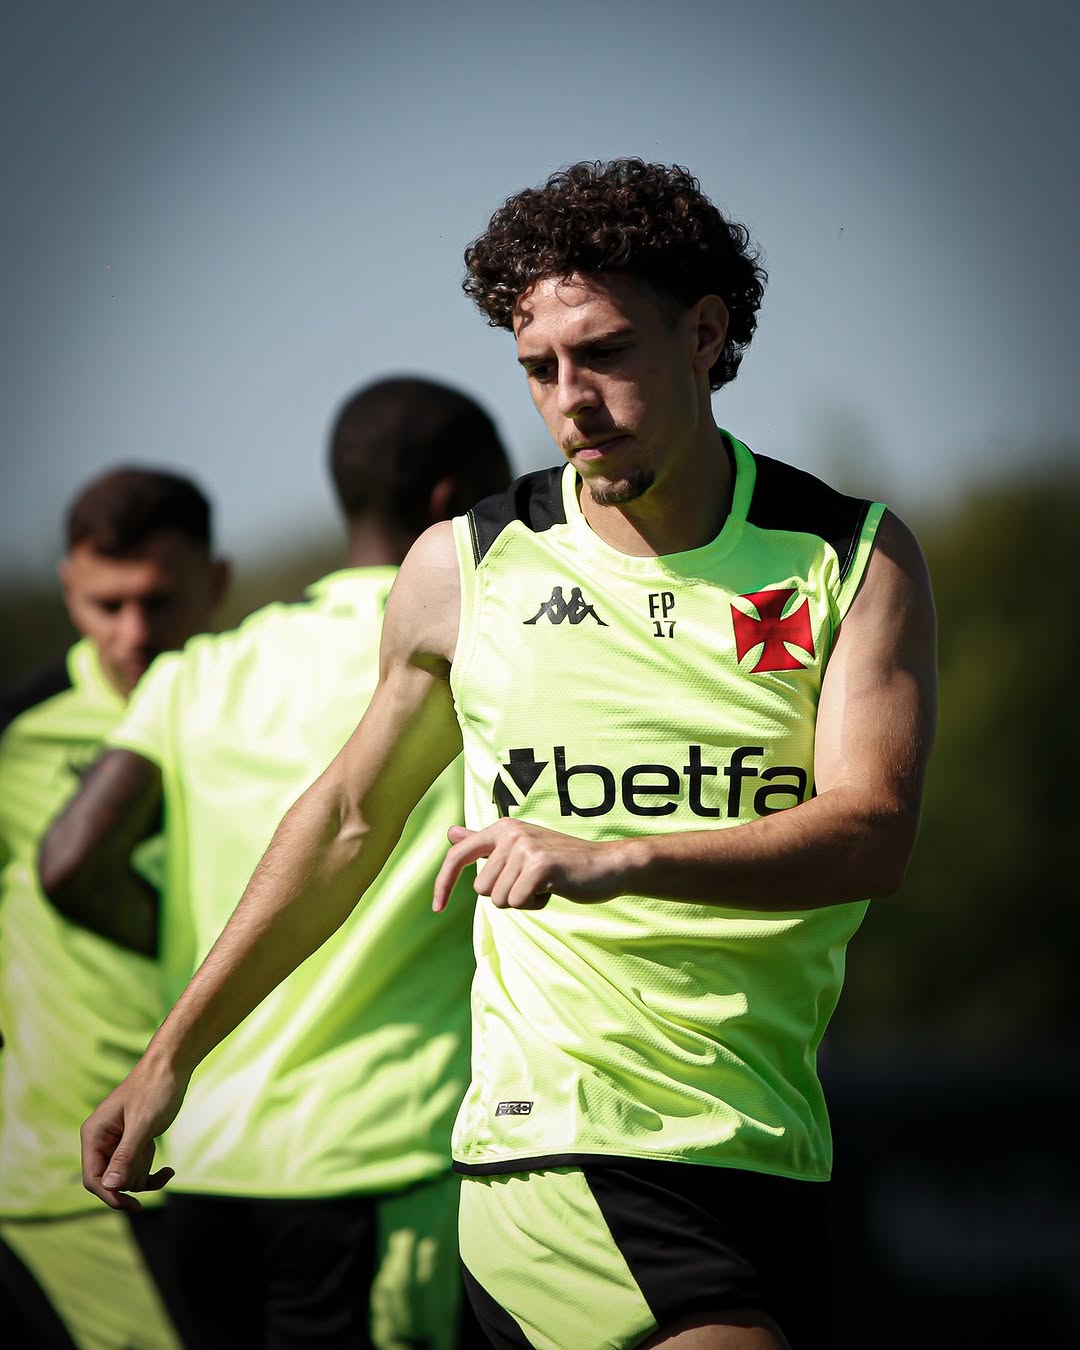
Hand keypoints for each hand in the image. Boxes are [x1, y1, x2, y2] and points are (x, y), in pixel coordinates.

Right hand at [81, 1056, 186, 1209]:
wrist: (172, 1065)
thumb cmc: (155, 1089)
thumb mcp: (142, 1125)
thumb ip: (125, 1156)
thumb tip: (109, 1186)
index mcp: (94, 1135)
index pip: (92, 1178)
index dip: (109, 1194)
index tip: (132, 1204)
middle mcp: (101, 1140)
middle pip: (109, 1181)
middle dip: (132, 1183)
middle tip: (156, 1177)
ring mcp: (118, 1142)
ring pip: (125, 1177)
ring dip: (144, 1177)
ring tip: (165, 1168)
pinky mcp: (134, 1141)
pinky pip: (137, 1168)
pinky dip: (152, 1173)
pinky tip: (169, 1171)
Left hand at [432, 819, 622, 912]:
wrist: (606, 865)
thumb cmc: (562, 861)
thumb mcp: (520, 848)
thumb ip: (484, 842)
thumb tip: (450, 833)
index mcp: (502, 828)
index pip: (457, 856)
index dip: (442, 883)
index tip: (436, 908)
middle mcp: (510, 832)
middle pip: (482, 889)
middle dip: (507, 894)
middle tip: (535, 881)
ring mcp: (525, 847)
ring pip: (499, 899)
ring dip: (523, 900)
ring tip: (546, 883)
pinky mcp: (540, 865)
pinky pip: (517, 903)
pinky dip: (535, 904)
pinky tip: (554, 889)